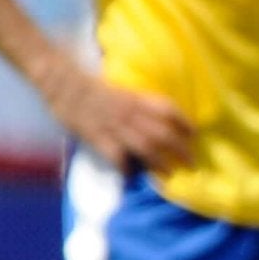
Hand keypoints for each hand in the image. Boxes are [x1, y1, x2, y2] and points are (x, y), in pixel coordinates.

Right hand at [44, 60, 193, 172]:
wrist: (63, 83)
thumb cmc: (92, 86)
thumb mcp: (122, 90)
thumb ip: (139, 104)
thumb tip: (157, 120)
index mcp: (137, 98)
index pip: (169, 109)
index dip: (184, 122)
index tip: (195, 134)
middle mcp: (130, 113)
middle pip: (163, 133)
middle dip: (180, 150)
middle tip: (192, 163)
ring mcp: (115, 126)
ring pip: (146, 147)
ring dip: (160, 163)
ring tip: (170, 174)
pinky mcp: (98, 137)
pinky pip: (117, 156)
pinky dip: (126, 168)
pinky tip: (132, 176)